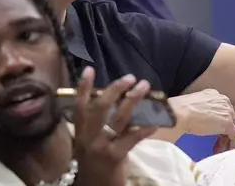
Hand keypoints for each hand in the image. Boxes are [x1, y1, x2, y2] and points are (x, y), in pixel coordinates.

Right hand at [73, 67, 155, 185]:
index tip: (90, 69)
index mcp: (80, 132)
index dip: (83, 87)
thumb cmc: (94, 164)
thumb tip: (117, 101)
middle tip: (130, 77)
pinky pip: (132, 138)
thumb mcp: (89, 143)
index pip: (79, 106)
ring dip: (133, 100)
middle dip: (115, 89)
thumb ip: (97, 125)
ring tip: (144, 87)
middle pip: (100, 107)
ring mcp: (101, 147)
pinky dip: (144, 129)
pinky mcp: (115, 157)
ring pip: (118, 118)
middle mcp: (87, 138)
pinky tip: (155, 123)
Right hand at [169, 89, 234, 153]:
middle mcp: (224, 101)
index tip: (213, 132)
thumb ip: (202, 111)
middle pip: (230, 118)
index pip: (222, 110)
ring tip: (219, 149)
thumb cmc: (180, 111)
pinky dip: (231, 144)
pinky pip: (234, 135)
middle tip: (217, 143)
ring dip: (226, 139)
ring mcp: (227, 112)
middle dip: (224, 132)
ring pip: (233, 127)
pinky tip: (224, 150)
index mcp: (214, 95)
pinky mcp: (228, 123)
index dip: (218, 122)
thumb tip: (201, 120)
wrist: (179, 114)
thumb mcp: (194, 106)